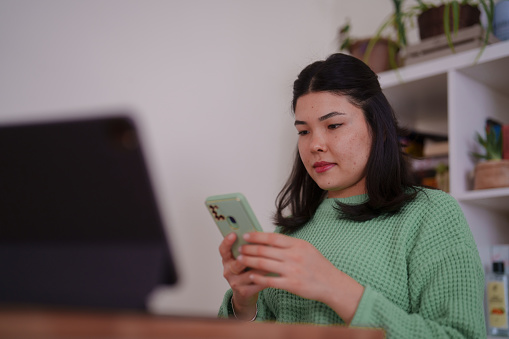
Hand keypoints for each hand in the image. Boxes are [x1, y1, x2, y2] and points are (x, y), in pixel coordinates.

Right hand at [218, 232, 265, 319]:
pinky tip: (274, 272)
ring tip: (272, 261)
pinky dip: (266, 277)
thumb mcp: (243, 258)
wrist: (244, 293)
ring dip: (262, 267)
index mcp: (227, 260)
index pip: (223, 250)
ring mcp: (235, 282)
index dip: (227, 242)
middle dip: (248, 256)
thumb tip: (258, 235)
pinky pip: (257, 283)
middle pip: (236, 264)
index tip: (233, 234)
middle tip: (259, 249)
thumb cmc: (246, 271)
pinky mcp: (244, 292)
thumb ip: (247, 248)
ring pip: (250, 274)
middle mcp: (228, 271)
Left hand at [237, 232, 363, 322]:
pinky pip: (270, 281)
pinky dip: (258, 278)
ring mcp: (292, 271)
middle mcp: (293, 256)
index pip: (272, 237)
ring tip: (240, 260)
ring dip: (249, 262)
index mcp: (297, 245)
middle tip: (240, 249)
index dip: (257, 236)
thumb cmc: (318, 265)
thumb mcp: (306, 248)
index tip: (246, 235)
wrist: (331, 283)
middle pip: (265, 250)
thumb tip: (271, 239)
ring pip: (264, 264)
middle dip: (249, 249)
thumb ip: (289, 244)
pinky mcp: (291, 284)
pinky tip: (250, 276)